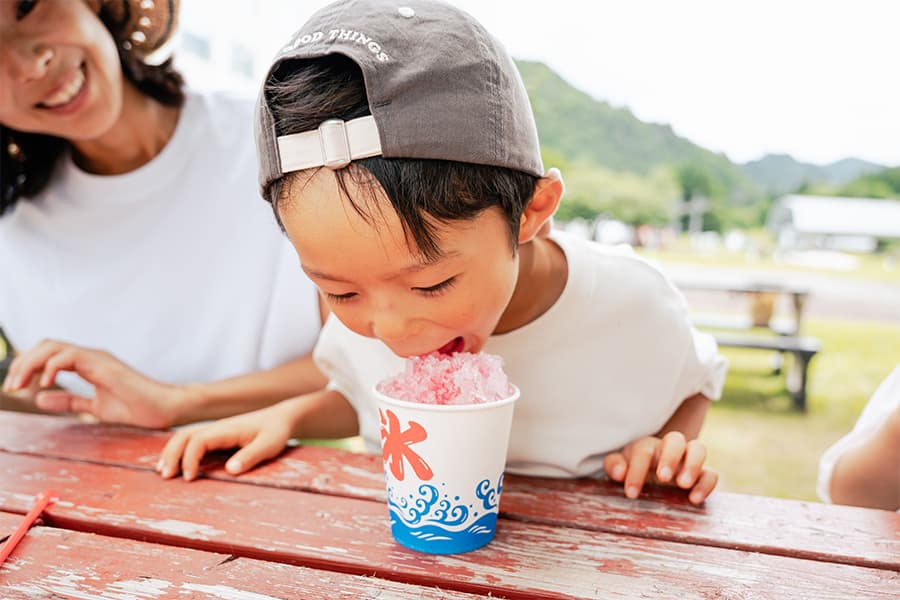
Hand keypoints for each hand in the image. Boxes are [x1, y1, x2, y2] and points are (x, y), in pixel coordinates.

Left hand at [1, 339, 180, 428]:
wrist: (164, 409)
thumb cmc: (138, 408)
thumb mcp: (95, 407)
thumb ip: (70, 401)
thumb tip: (39, 398)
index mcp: (88, 364)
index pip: (49, 354)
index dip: (27, 368)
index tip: (15, 389)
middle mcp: (91, 356)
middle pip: (46, 345)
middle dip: (22, 364)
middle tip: (11, 387)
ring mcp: (98, 358)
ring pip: (53, 347)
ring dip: (31, 364)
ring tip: (21, 385)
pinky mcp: (104, 364)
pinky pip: (70, 356)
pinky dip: (51, 367)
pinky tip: (46, 383)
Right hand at [157, 400, 298, 480]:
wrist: (281, 417)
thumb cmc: (275, 431)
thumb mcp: (269, 445)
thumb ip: (251, 456)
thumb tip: (230, 470)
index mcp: (227, 429)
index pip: (199, 440)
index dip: (190, 459)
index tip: (190, 478)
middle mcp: (216, 428)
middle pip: (184, 436)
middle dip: (172, 455)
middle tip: (165, 476)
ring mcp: (214, 430)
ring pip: (184, 437)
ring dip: (171, 452)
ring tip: (163, 472)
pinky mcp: (216, 436)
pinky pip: (192, 440)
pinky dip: (179, 450)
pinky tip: (174, 464)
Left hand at [603, 432, 717, 504]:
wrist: (648, 483)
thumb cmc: (631, 471)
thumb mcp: (619, 468)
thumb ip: (614, 466)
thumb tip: (620, 472)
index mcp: (647, 446)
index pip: (643, 451)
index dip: (636, 470)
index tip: (631, 493)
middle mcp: (669, 450)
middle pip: (676, 439)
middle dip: (671, 457)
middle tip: (663, 478)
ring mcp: (688, 461)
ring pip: (698, 449)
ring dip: (693, 465)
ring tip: (683, 484)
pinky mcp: (701, 476)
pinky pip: (711, 474)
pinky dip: (706, 484)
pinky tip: (695, 499)